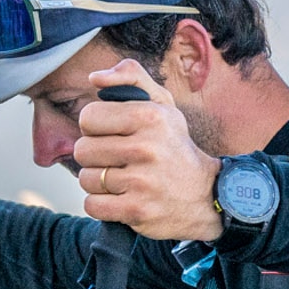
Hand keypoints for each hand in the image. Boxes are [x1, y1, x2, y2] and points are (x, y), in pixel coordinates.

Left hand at [71, 89, 217, 239]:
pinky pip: (92, 205)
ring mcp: (142, 182)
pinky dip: (101, 205)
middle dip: (95, 157)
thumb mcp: (162, 105)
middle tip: (118, 160)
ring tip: (123, 180)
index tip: (115, 135)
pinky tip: (121, 199)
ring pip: (86, 179)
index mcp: (151, 116)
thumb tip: (94, 77)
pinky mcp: (137, 211)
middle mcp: (147, 148)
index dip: (96, 128)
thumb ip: (131, 78)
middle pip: (82, 150)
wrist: (206, 196)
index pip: (88, 117)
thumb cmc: (173, 147)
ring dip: (98, 182)